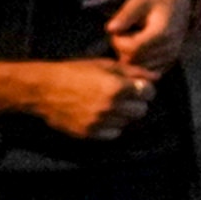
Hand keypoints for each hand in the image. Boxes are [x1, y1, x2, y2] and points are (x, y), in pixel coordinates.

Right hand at [0, 60, 153, 139]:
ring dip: (124, 114)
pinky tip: (103, 116)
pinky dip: (112, 126)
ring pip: (128, 122)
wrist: (44, 89)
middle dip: (136, 102)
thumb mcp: (105, 65)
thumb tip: (157, 77)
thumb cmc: (75, 72)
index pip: (149, 93)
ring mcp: (99, 122)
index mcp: (116, 87)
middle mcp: (110, 107)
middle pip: (141, 110)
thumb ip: (134, 72)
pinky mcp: (89, 133)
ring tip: (111, 105)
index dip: (145, 89)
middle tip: (125, 97)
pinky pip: (113, 134)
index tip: (137, 87)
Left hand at [102, 0, 200, 74]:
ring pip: (136, 67)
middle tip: (126, 34)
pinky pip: (143, 71)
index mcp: (163, 33)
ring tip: (133, 40)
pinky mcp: (167, 65)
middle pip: (132, 60)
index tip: (120, 29)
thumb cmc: (155, 4)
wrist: (179, 10)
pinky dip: (137, 62)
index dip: (119, 41)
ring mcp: (169, 59)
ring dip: (129, 56)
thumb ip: (125, 15)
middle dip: (122, 49)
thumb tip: (111, 29)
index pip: (132, 49)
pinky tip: (139, 49)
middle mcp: (169, 49)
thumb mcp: (139, 3)